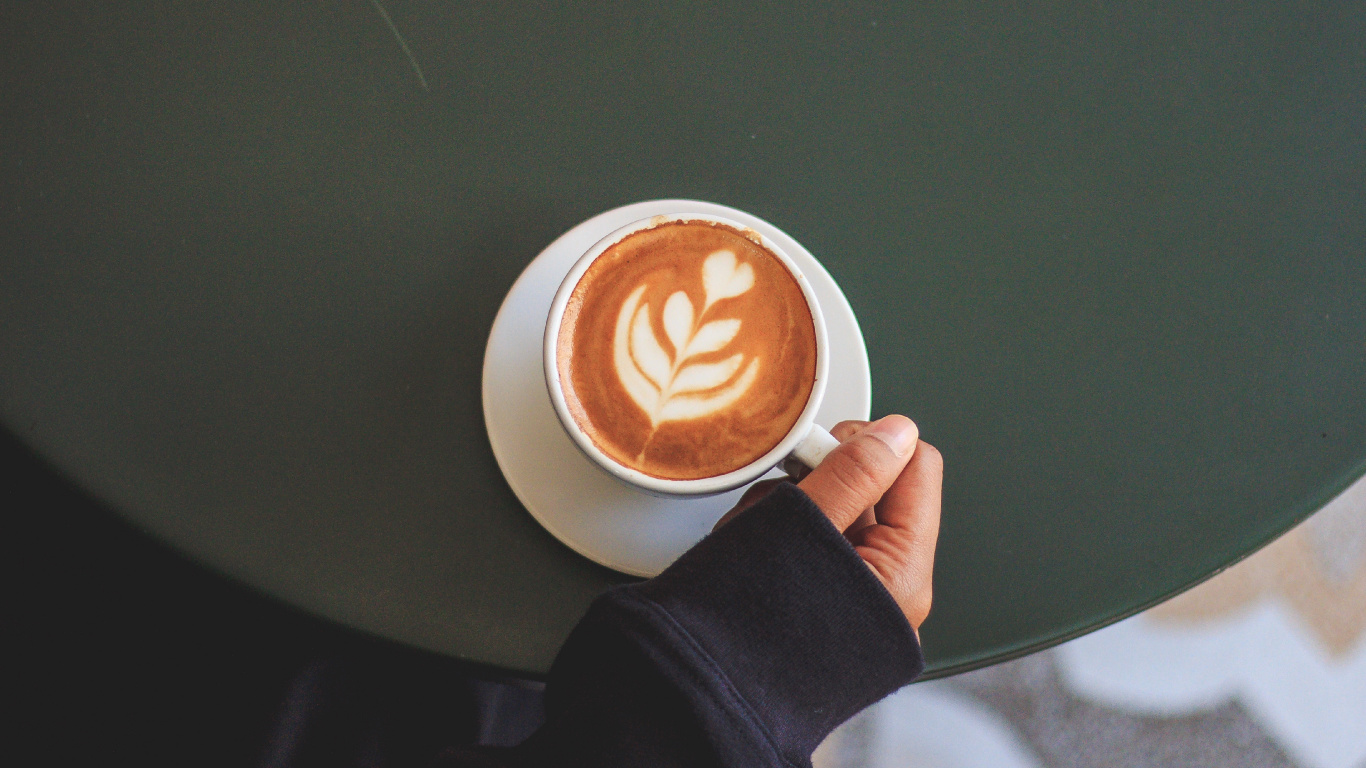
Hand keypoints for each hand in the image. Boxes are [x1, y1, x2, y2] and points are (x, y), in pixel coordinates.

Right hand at [716, 416, 941, 630]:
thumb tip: (898, 432)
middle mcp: (887, 586)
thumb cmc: (746, 629)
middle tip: (779, 502)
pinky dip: (776, 530)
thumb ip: (854, 475)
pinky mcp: (821, 593)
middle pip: (872, 486)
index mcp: (902, 574)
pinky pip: (808, 535)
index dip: (870, 445)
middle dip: (817, 482)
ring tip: (755, 537)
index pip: (916, 468)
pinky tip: (750, 549)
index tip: (821, 449)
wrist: (699, 689)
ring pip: (832, 506)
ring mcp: (852, 590)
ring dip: (788, 507)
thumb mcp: (803, 530)